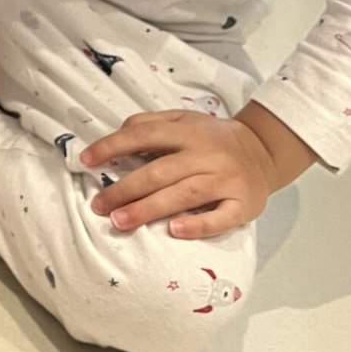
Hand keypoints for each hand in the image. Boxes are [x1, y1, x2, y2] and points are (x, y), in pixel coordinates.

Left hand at [81, 109, 282, 239]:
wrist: (264, 151)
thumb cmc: (214, 139)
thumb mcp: (184, 120)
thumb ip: (150, 125)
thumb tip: (116, 136)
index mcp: (188, 132)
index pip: (143, 135)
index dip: (113, 146)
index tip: (86, 161)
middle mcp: (206, 154)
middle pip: (160, 171)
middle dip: (125, 189)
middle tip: (98, 206)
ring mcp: (225, 180)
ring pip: (183, 194)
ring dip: (149, 209)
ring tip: (119, 221)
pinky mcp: (242, 204)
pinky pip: (220, 217)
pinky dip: (197, 225)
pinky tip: (174, 231)